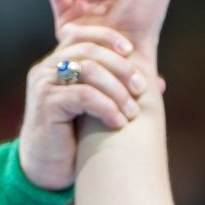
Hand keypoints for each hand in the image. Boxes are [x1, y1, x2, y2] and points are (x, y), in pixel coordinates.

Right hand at [17, 23, 151, 190]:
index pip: (83, 35)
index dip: (109, 38)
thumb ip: (119, 90)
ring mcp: (45, 84)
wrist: (47, 169)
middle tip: (141, 89)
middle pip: (90, 50)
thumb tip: (159, 83)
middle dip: (121, 68)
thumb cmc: (75, 139)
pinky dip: (107, 107)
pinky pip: (84, 95)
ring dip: (118, 91)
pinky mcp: (47, 104)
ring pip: (89, 70)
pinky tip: (118, 122)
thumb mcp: (98, 109)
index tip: (132, 53)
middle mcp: (47, 68)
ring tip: (132, 112)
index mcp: (58, 63)